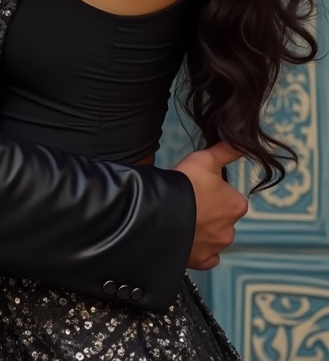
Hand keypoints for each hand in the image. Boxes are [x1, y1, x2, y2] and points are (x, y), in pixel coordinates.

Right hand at [173, 141, 247, 269]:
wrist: (162, 213)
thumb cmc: (185, 184)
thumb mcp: (204, 159)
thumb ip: (226, 151)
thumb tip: (243, 143)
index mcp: (236, 205)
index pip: (231, 197)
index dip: (214, 190)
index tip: (198, 186)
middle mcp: (231, 229)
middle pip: (222, 218)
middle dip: (210, 212)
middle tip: (189, 201)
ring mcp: (216, 248)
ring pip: (214, 237)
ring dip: (204, 230)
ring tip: (183, 218)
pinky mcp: (201, 261)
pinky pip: (206, 257)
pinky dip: (201, 250)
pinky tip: (189, 239)